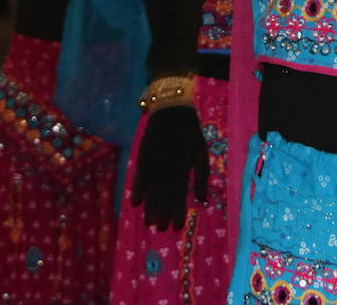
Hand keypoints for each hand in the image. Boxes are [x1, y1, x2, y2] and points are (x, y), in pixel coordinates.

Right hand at [130, 105, 208, 231]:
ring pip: (152, 186)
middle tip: (161, 229)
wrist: (171, 109)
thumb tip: (201, 198)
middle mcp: (168, 163)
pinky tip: (135, 201)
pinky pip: (140, 173)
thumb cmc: (190, 132)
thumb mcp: (201, 150)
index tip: (177, 225)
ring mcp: (154, 159)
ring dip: (151, 204)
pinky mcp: (143, 153)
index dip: (178, 209)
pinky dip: (138, 187)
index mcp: (183, 164)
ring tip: (149, 222)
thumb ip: (202, 174)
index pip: (180, 191)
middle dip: (163, 211)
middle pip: (165, 192)